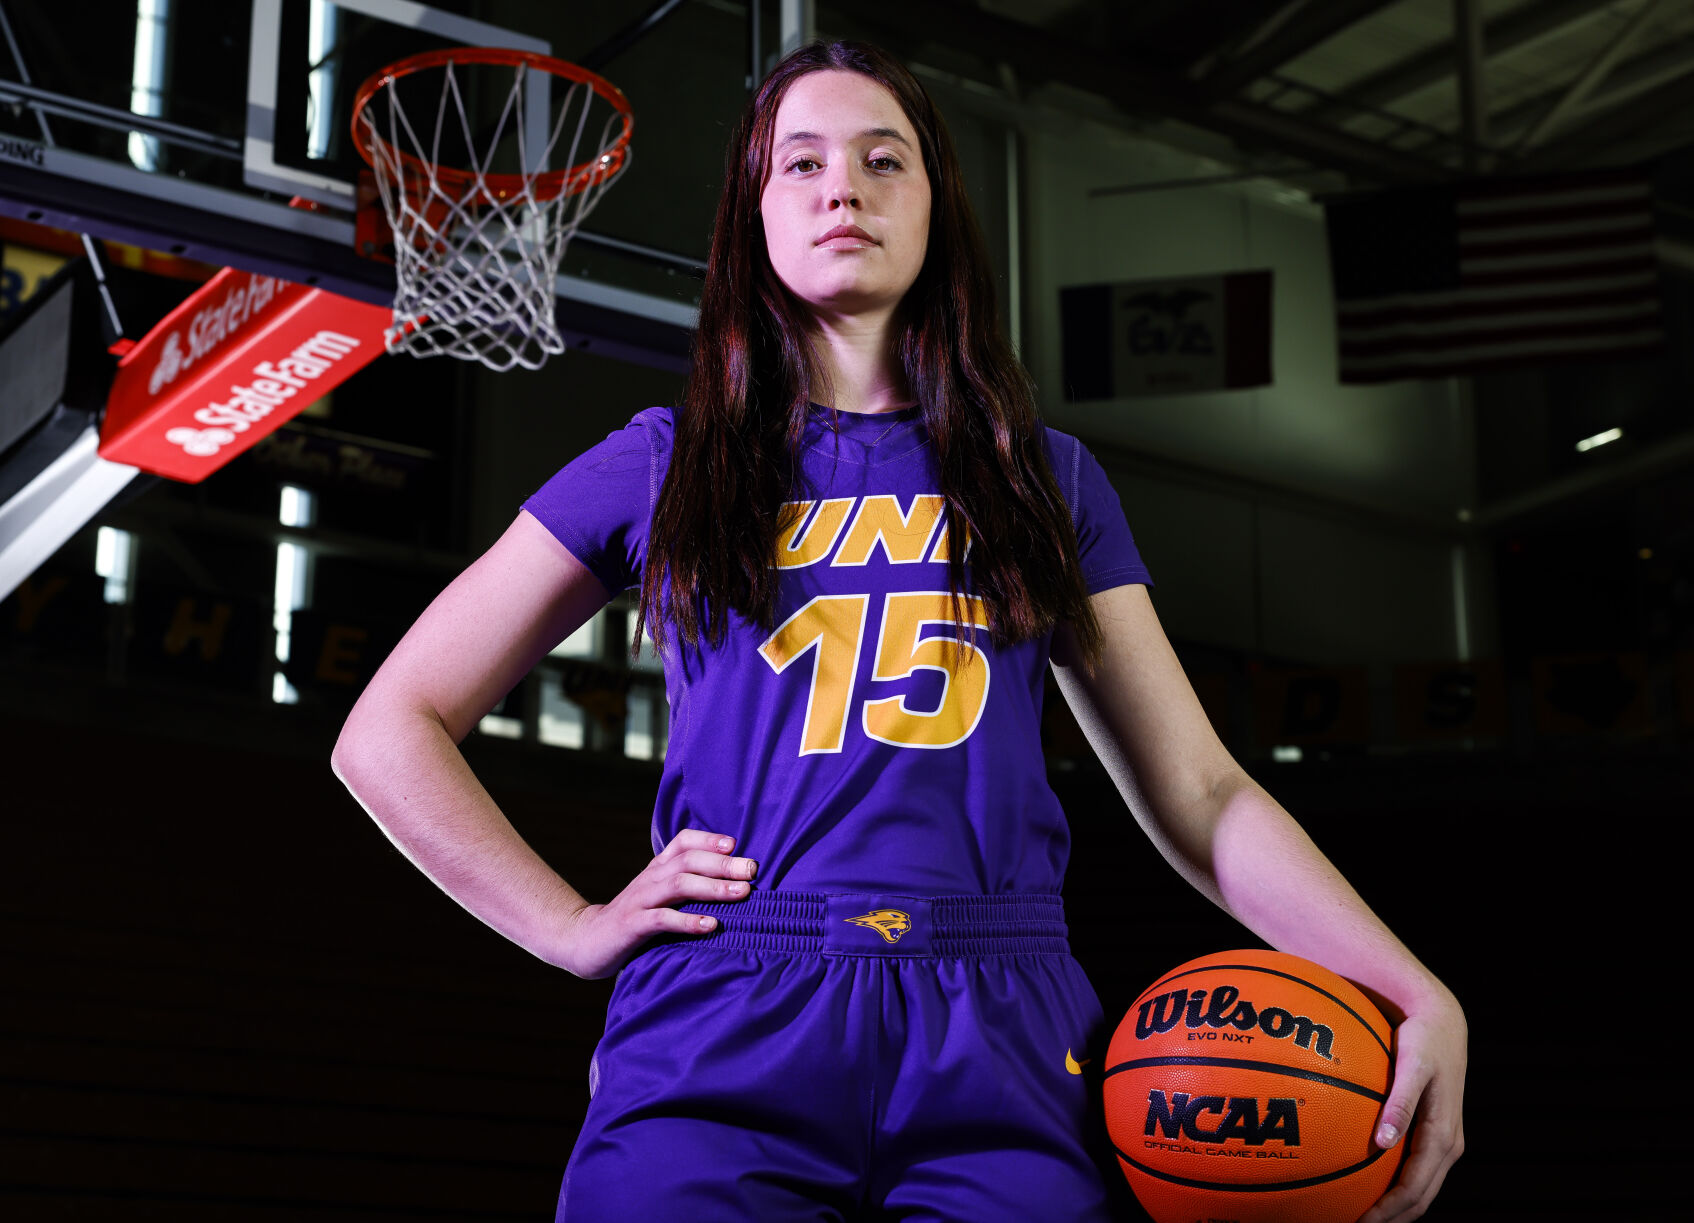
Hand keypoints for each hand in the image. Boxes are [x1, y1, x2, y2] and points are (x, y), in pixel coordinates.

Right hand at [553, 829, 756, 979]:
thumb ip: (686, 884)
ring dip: (712, 887)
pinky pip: (662, 919)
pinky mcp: (632, 925)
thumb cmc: (635, 918)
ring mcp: (640, 900)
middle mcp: (650, 878)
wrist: (586, 940)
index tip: (735, 845)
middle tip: (752, 869)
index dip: (708, 839)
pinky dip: (688, 921)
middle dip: (722, 863)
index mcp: (657, 868)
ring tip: (742, 893)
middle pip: (687, 861)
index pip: (682, 842)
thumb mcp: (659, 895)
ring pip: (678, 885)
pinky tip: (711, 924)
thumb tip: (733, 880)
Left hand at [1360, 988, 1466, 1222]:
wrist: (1444, 1023)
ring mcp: (1445, 1142)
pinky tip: (1370, 1184)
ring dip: (1396, 1208)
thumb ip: (1400, 1103)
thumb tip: (1384, 1143)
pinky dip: (1398, 1187)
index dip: (1389, 1211)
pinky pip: (1418, 1172)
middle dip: (1391, 1218)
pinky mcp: (1436, 1134)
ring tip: (1360, 1214)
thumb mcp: (1412, 1066)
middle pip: (1420, 1199)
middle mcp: (1449, 1146)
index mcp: (1443, 1136)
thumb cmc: (1424, 1041)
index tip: (1359, 1221)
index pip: (1415, 1189)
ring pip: (1422, 1190)